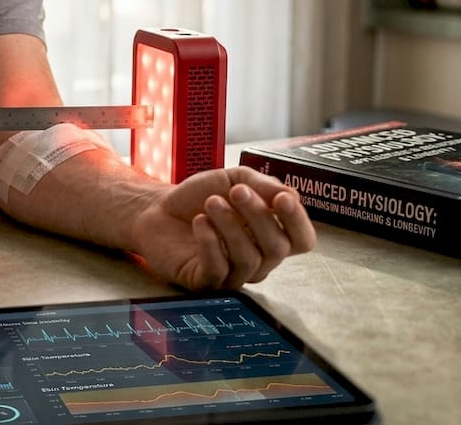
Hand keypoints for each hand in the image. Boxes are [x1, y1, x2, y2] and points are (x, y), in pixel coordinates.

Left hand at [126, 166, 315, 290]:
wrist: (158, 208)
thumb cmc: (201, 196)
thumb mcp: (234, 179)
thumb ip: (264, 185)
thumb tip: (292, 195)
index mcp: (271, 235)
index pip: (302, 241)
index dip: (298, 222)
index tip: (282, 198)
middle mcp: (258, 260)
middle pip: (277, 249)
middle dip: (258, 216)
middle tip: (236, 191)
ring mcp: (232, 274)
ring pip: (248, 260)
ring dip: (230, 226)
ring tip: (211, 203)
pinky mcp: (204, 282)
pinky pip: (218, 271)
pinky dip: (210, 243)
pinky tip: (199, 222)